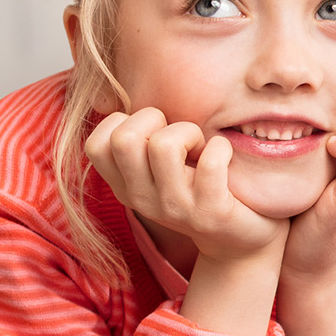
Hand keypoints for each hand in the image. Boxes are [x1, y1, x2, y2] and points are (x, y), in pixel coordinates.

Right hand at [85, 108, 286, 266]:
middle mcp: (142, 200)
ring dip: (188, 132)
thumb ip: (138, 139)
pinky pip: (211, 161)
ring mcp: (176, 209)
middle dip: (154, 119)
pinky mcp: (211, 213)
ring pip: (163, 145)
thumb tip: (111, 96)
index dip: (124, 123)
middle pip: (124, 139)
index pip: (96, 144)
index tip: (150, 132)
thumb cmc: (197, 186)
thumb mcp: (157, 169)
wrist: (239, 239)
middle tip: (176, 136)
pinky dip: (222, 147)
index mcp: (124, 186)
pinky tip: (225, 156)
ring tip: (200, 147)